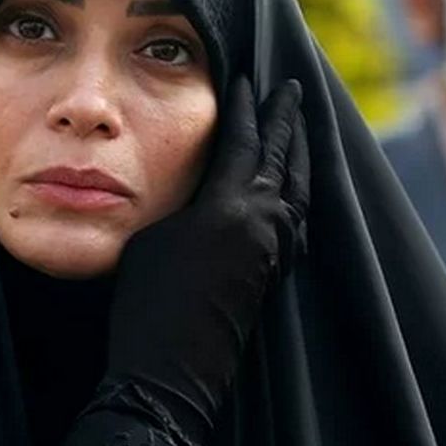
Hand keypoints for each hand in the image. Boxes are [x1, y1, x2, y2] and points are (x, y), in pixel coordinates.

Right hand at [104, 76, 309, 440]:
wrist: (171, 368)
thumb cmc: (145, 299)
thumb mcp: (155, 232)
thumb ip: (186, 201)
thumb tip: (204, 189)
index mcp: (231, 204)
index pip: (244, 139)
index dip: (243, 106)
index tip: (245, 77)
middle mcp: (264, 221)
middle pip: (282, 156)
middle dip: (285, 118)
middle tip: (290, 87)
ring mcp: (275, 248)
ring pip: (298, 188)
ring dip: (299, 153)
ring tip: (300, 131)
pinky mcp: (275, 272)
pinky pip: (298, 217)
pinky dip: (298, 192)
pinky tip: (293, 192)